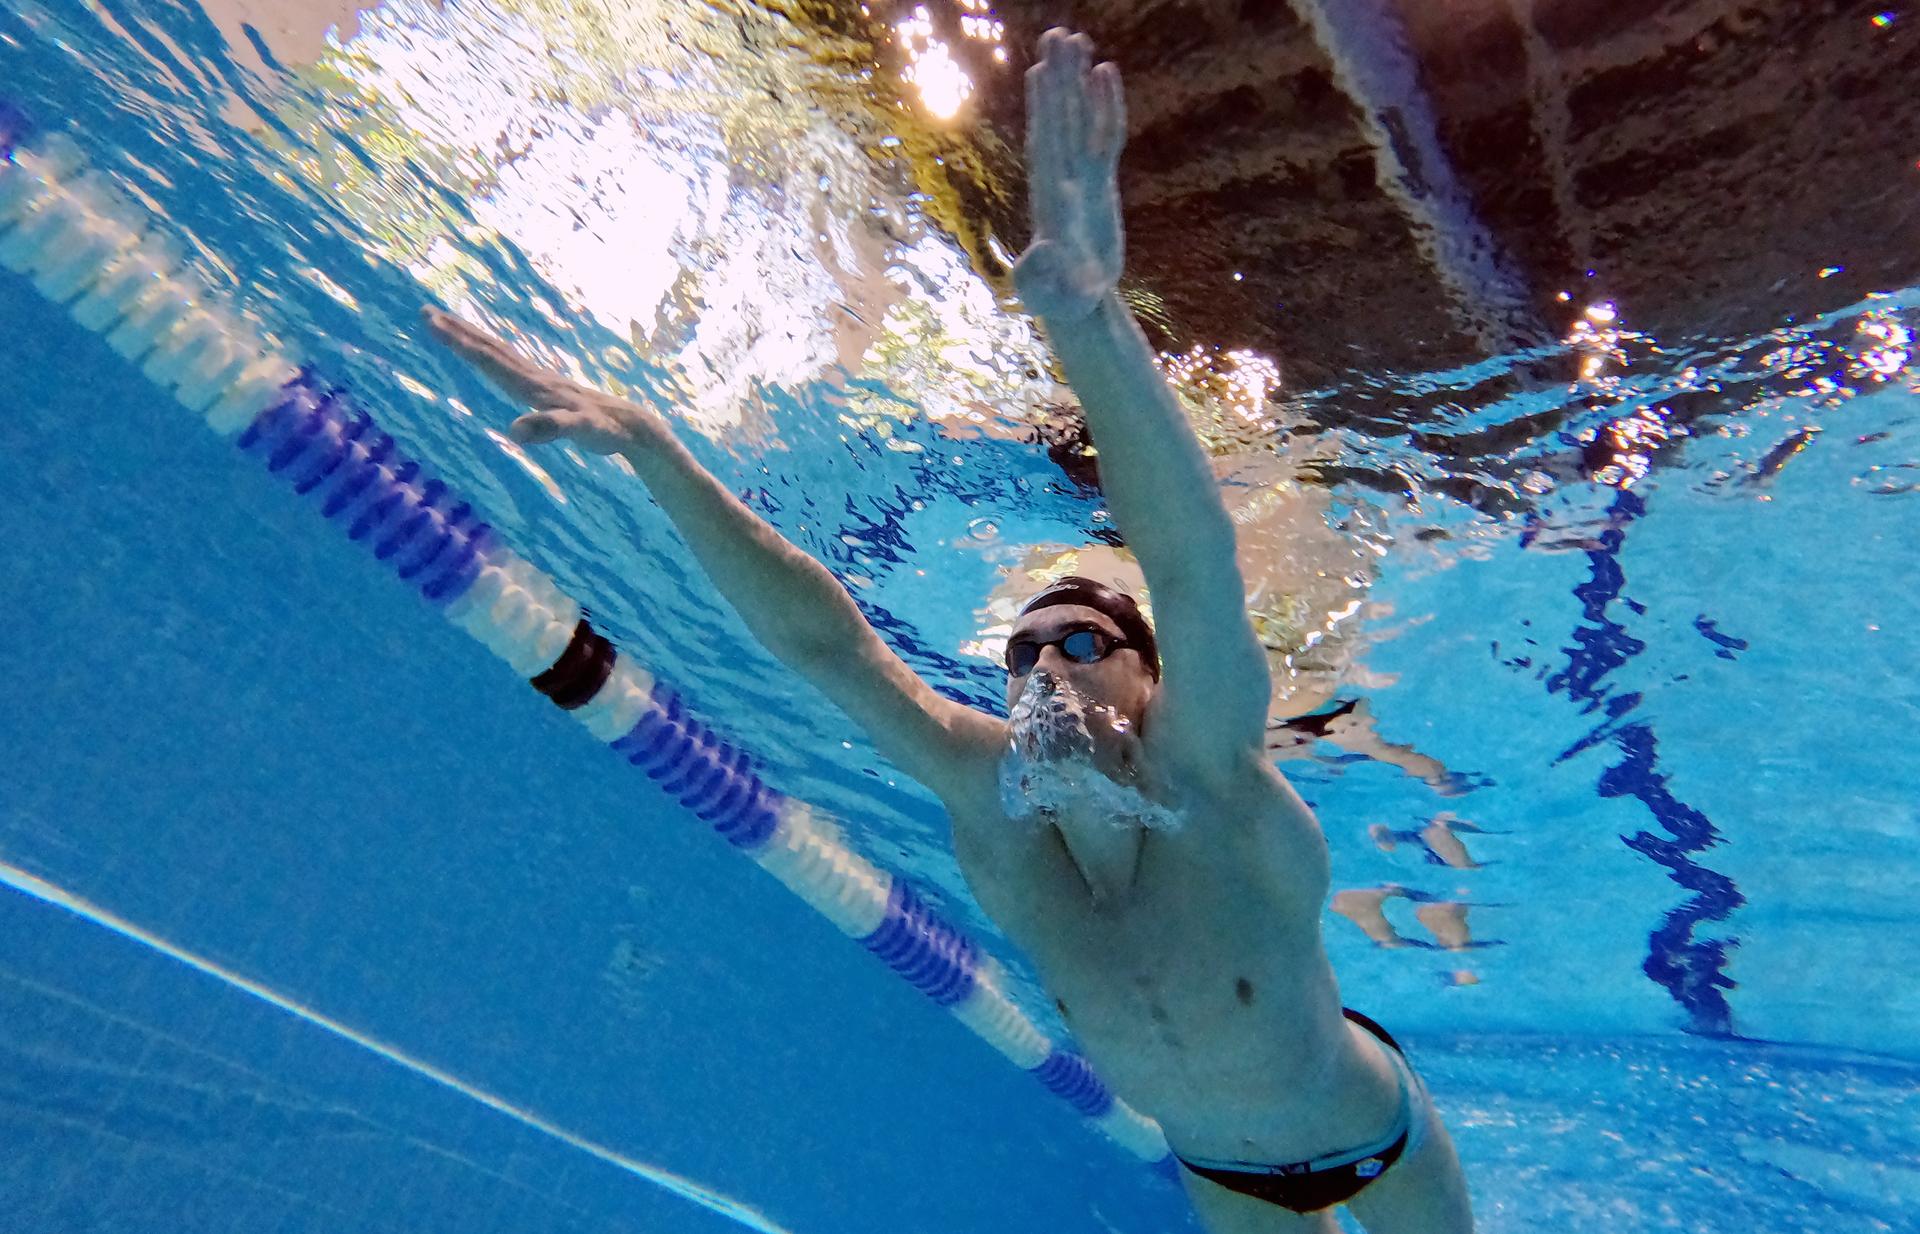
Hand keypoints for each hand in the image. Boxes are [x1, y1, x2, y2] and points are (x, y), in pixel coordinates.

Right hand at [423, 307, 660, 453]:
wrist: (632, 425)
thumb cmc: (605, 431)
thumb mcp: (579, 432)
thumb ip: (550, 428)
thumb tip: (515, 430)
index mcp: (534, 386)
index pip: (490, 360)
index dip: (460, 343)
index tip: (433, 322)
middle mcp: (535, 378)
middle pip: (491, 349)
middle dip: (458, 332)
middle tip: (426, 312)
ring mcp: (542, 382)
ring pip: (500, 354)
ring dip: (472, 339)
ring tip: (448, 324)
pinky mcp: (549, 391)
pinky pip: (512, 367)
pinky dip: (494, 357)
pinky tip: (491, 357)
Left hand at [1014, 29, 1126, 322]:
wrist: (1077, 305)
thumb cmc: (1062, 303)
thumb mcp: (1052, 293)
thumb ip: (1043, 275)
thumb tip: (1044, 254)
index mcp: (1049, 199)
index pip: (1046, 146)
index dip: (1045, 110)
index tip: (1039, 72)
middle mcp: (1061, 180)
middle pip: (1059, 120)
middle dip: (1057, 79)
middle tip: (1056, 35)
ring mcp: (1080, 177)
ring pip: (1078, 118)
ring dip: (1075, 81)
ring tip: (1076, 39)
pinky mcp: (1099, 182)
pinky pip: (1104, 134)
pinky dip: (1104, 104)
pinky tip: (1104, 72)